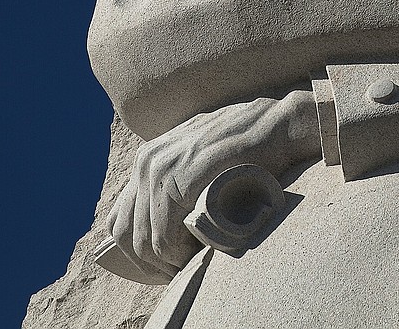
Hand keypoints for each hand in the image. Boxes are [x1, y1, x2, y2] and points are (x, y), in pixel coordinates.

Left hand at [106, 89, 319, 281]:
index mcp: (148, 158)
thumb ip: (181, 182)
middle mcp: (147, 162)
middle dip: (149, 263)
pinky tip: (196, 257)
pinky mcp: (180, 180)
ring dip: (166, 264)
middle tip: (178, 273)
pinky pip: (164, 236)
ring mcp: (160, 169)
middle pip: (125, 233)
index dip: (138, 251)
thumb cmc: (249, 148)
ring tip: (191, 268)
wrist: (278, 125)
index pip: (120, 219)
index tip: (167, 264)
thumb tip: (171, 222)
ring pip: (145, 240)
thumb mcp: (203, 161)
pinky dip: (177, 256)